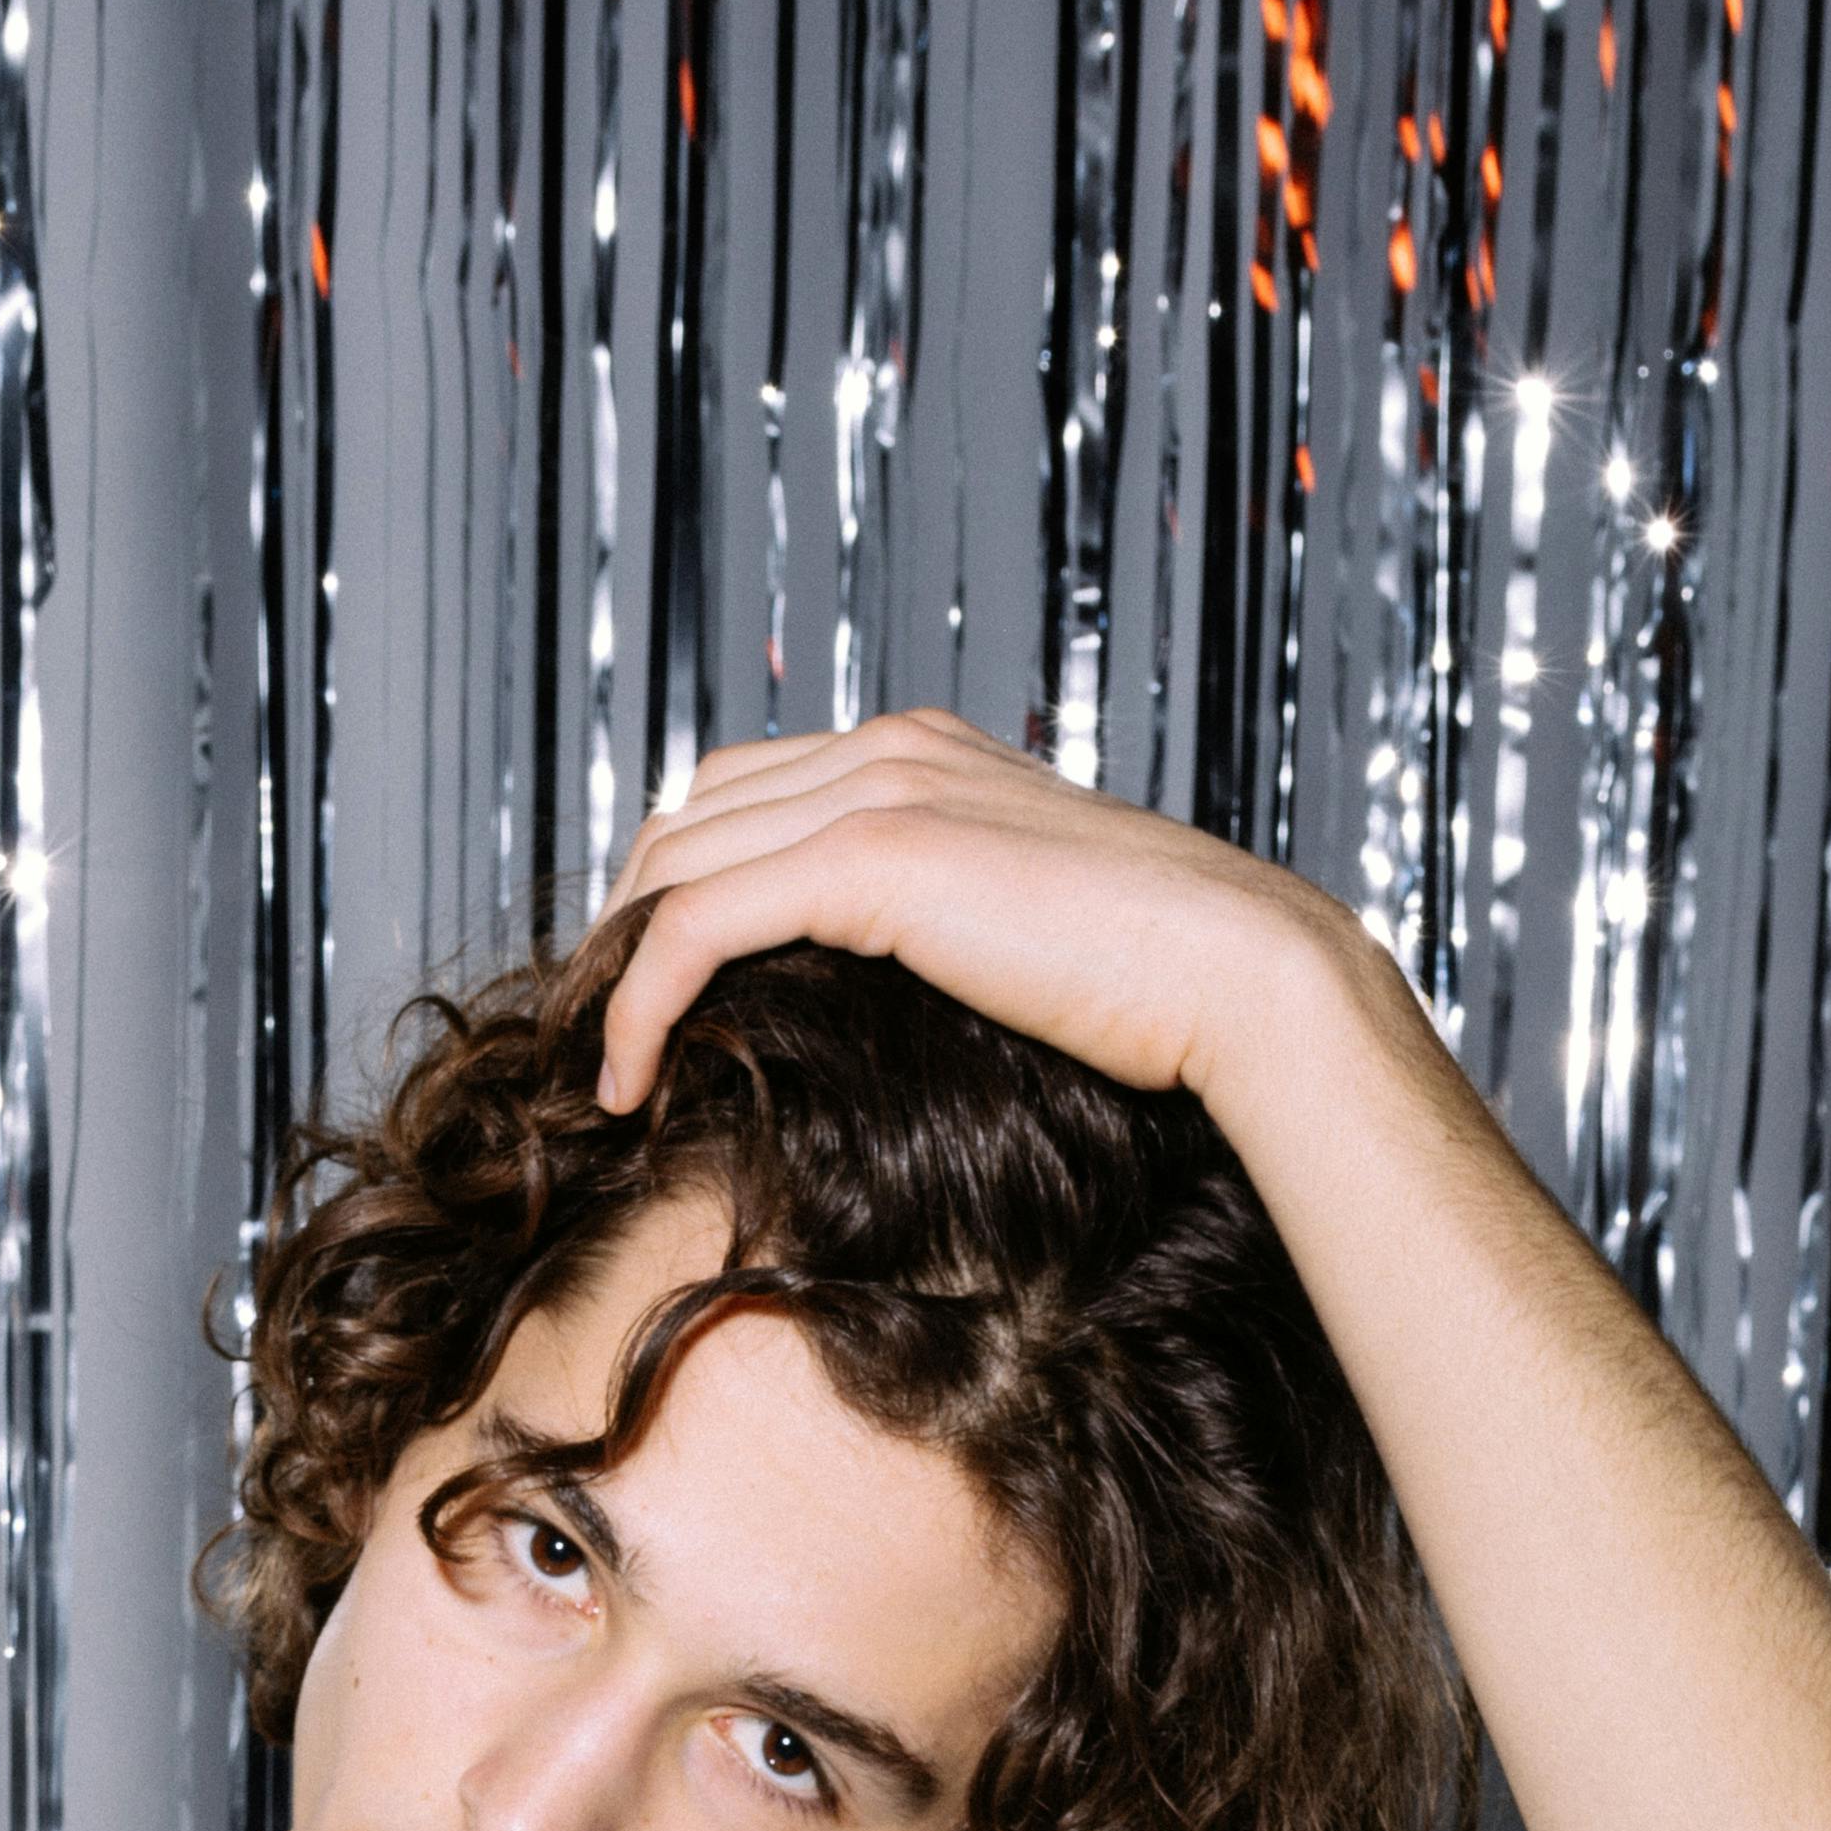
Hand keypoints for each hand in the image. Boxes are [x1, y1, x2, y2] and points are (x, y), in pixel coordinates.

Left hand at [593, 707, 1361, 1128]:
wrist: (1238, 975)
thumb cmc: (1152, 989)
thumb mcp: (1014, 942)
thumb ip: (935, 931)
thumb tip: (873, 1001)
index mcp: (919, 753)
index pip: (733, 794)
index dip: (666, 895)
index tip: (638, 1006)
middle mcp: (888, 748)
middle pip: (681, 816)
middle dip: (619, 932)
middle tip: (591, 1045)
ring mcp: (882, 787)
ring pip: (672, 864)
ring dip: (611, 972)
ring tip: (596, 1071)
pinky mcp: (876, 859)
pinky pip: (697, 924)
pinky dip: (637, 1003)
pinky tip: (624, 1083)